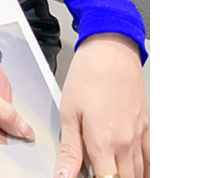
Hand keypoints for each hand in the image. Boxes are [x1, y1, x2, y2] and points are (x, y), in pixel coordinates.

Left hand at [54, 33, 149, 177]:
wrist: (110, 52)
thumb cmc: (87, 76)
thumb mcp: (69, 112)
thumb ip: (70, 149)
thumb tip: (63, 175)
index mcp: (103, 142)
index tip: (85, 176)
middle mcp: (125, 143)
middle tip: (97, 170)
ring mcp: (138, 136)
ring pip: (139, 173)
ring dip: (127, 177)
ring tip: (113, 170)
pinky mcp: (146, 127)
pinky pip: (152, 159)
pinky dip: (146, 170)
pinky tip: (139, 171)